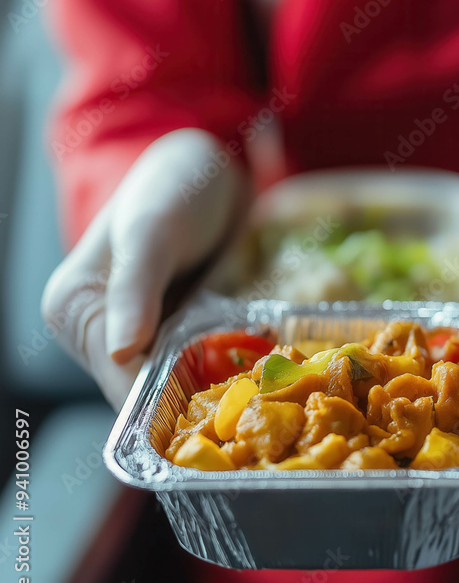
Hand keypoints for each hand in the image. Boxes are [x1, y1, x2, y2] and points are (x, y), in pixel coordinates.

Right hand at [42, 128, 246, 407]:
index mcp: (73, 310)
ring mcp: (139, 334)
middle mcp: (99, 331)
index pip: (118, 380)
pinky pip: (198, 366)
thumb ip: (135, 287)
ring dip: (214, 391)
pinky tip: (258, 373)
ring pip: (174, 384)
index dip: (164, 402)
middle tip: (251, 409)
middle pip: (146, 391)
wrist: (209, 169)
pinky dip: (225, 371)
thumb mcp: (152, 230)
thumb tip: (122, 351)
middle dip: (195, 402)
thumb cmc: (173, 186)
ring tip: (259, 392)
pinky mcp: (173, 332)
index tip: (218, 413)